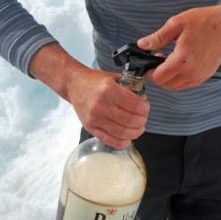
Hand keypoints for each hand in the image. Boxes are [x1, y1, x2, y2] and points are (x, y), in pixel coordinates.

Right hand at [29, 43, 149, 148]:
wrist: (74, 84)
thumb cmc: (96, 80)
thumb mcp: (115, 77)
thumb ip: (130, 88)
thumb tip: (144, 101)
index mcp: (110, 90)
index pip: (135, 105)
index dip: (145, 109)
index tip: (146, 108)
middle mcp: (101, 105)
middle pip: (130, 121)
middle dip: (142, 121)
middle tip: (143, 119)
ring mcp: (95, 118)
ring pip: (121, 132)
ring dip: (135, 133)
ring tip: (138, 129)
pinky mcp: (90, 127)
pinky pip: (109, 139)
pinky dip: (122, 142)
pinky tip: (128, 138)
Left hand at [137, 4, 220, 89]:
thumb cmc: (204, 21)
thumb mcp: (176, 24)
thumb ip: (157, 37)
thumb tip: (142, 45)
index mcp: (182, 61)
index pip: (158, 78)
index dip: (148, 73)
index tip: (145, 65)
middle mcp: (192, 73)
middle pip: (166, 85)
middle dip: (157, 75)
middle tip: (156, 60)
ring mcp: (200, 76)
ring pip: (176, 86)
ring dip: (168, 78)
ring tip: (168, 61)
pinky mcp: (206, 75)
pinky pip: (187, 84)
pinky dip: (179, 78)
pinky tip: (179, 64)